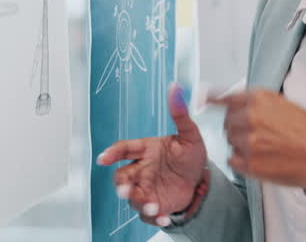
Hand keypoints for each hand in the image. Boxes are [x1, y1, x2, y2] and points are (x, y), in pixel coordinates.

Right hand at [97, 83, 206, 226]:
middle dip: (121, 185)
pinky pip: (147, 214)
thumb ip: (180, 114)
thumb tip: (176, 88)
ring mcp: (146, 189)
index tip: (103, 158)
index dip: (112, 152)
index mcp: (146, 150)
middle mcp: (141, 170)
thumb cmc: (190, 155)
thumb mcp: (190, 135)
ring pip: (132, 197)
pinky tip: (163, 216)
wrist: (202, 180)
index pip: (125, 148)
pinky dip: (154, 217)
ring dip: (140, 202)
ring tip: (153, 206)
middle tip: (126, 190)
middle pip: (122, 177)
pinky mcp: (153, 205)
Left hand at [211, 89, 305, 193]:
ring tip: (265, 149)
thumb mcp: (286, 105)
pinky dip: (242, 162)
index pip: (228, 99)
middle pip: (227, 122)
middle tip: (256, 135)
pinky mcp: (249, 164)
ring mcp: (249, 141)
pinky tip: (262, 160)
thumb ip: (258, 103)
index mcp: (260, 98)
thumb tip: (228, 98)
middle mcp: (251, 117)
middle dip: (237, 128)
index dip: (222, 104)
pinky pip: (233, 160)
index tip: (207, 102)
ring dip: (241, 145)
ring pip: (230, 141)